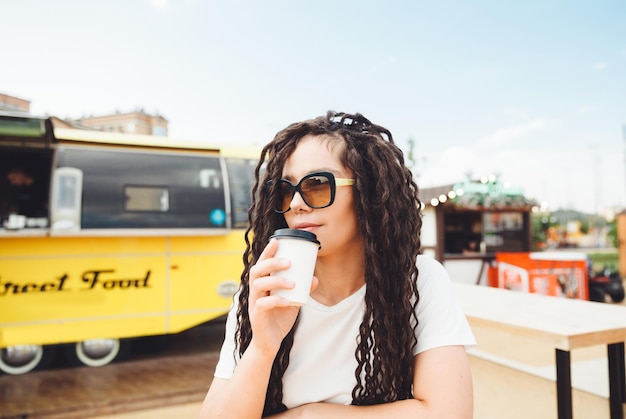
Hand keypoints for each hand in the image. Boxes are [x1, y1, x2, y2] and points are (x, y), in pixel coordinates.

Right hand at [247, 239, 317, 355]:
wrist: (270, 343)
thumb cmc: (279, 319)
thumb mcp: (293, 302)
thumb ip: (301, 290)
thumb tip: (315, 279)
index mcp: (263, 285)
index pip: (262, 264)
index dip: (267, 252)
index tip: (276, 240)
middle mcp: (255, 291)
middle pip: (257, 271)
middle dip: (271, 263)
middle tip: (288, 262)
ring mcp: (254, 303)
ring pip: (258, 285)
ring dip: (276, 281)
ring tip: (292, 282)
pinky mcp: (256, 316)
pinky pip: (262, 305)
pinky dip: (275, 301)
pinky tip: (287, 301)